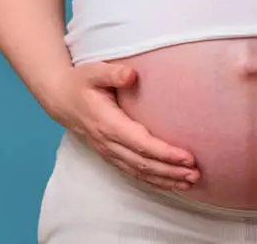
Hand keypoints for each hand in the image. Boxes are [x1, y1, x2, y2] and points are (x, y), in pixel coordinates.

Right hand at [51, 62, 200, 190]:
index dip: (164, 152)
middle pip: (143, 163)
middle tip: (196, 173)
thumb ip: (112, 72)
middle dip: (171, 170)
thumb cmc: (81, 82)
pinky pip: (134, 172)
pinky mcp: (111, 155)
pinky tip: (172, 184)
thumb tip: (131, 74)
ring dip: (165, 179)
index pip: (140, 143)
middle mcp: (108, 142)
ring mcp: (109, 152)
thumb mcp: (93, 71)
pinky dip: (154, 181)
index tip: (187, 156)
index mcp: (107, 123)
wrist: (60, 99)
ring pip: (140, 171)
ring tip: (190, 181)